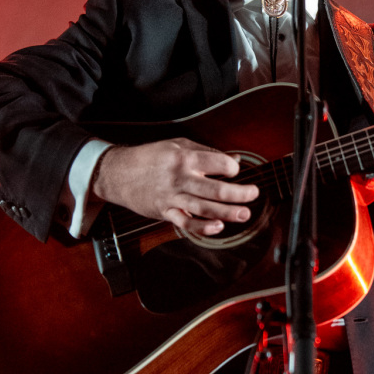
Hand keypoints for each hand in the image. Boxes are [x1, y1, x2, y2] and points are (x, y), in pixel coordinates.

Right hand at [92, 138, 258, 236]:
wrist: (119, 173)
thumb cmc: (151, 157)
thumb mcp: (178, 145)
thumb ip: (207, 153)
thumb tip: (235, 160)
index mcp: (185, 157)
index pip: (218, 163)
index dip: (232, 168)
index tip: (235, 171)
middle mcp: (180, 178)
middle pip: (215, 190)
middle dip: (239, 194)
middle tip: (254, 195)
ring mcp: (173, 197)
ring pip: (205, 208)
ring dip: (228, 213)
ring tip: (244, 214)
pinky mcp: (166, 212)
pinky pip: (186, 223)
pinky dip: (203, 227)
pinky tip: (218, 227)